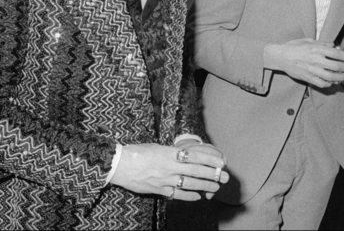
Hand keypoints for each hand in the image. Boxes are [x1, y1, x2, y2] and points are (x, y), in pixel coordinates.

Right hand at [109, 143, 228, 200]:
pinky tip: (197, 197)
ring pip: (190, 183)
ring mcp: (165, 180)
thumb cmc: (137, 152)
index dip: (210, 159)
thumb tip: (182, 154)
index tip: (221, 162)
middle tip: (225, 177)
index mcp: (170, 153)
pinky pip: (177, 194)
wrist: (119, 165)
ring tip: (215, 187)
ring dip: (204, 186)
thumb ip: (171, 152)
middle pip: (196, 170)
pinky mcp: (159, 190)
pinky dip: (189, 196)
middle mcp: (170, 166)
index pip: (196, 155)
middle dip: (213, 174)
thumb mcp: (157, 147)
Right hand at [263, 38, 343, 87]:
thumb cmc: (294, 46)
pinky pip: (321, 84)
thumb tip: (333, 45)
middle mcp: (316, 60)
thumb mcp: (308, 40)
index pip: (337, 54)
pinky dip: (329, 83)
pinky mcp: (307, 78)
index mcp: (317, 49)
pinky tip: (332, 82)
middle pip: (337, 66)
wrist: (280, 56)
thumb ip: (322, 43)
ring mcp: (312, 70)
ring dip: (341, 77)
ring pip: (331, 77)